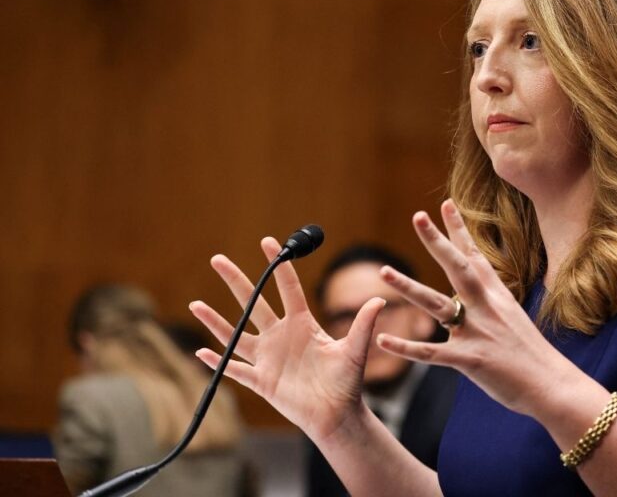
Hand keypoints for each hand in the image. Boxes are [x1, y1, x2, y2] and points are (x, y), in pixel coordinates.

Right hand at [189, 237, 382, 441]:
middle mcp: (280, 336)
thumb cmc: (347, 381)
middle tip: (218, 260)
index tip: (269, 242)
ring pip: (235, 334)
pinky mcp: (261, 380)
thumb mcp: (355, 350)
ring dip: (215, 321)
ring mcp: (268, 357)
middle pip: (253, 303)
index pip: (287, 288)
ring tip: (195, 304)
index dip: (278, 265)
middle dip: (236, 281)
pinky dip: (218, 362)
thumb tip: (380, 300)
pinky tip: (200, 352)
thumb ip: (363, 325)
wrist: (337, 414)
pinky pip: (234, 370)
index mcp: (302, 324)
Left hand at [376, 199, 582, 416]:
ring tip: (384, 271)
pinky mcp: (470, 359)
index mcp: (497, 296)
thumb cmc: (533, 355)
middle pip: (457, 267)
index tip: (446, 204)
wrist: (553, 384)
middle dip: (436, 241)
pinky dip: (406, 347)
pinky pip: (431, 352)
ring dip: (408, 287)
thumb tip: (481, 291)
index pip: (475, 256)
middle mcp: (486, 307)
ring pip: (436, 304)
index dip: (459, 230)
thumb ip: (493, 304)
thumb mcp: (514, 319)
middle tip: (418, 216)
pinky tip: (384, 339)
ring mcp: (478, 331)